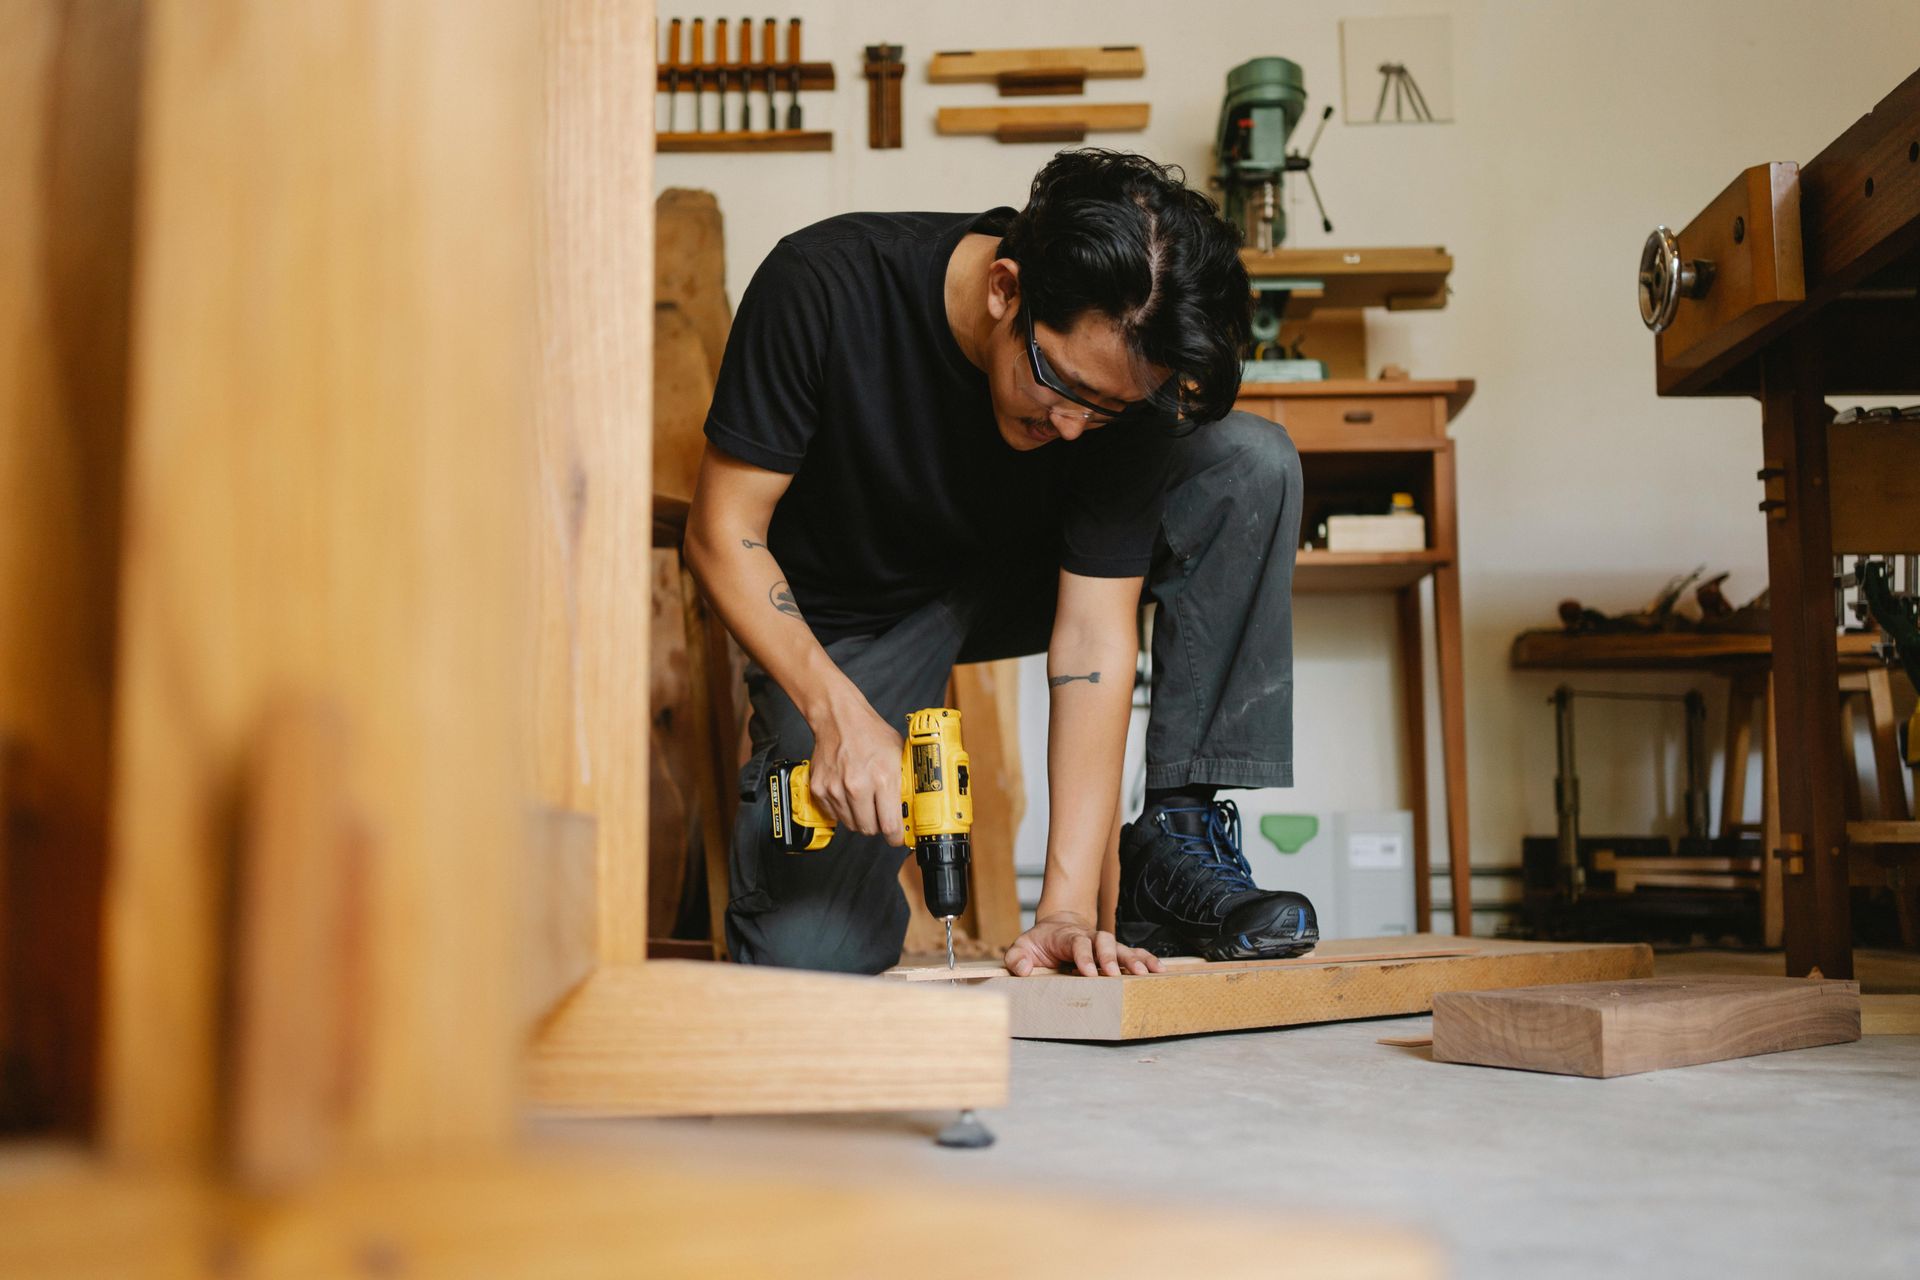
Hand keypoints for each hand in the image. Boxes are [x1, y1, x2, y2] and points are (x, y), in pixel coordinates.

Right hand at [804, 697, 905, 844]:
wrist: (839, 718)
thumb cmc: (870, 733)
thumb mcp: (899, 755)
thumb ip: (906, 782)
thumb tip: (914, 806)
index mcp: (882, 778)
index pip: (890, 825)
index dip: (896, 836)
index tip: (897, 837)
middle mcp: (857, 786)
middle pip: (869, 829)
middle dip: (878, 826)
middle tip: (881, 815)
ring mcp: (835, 789)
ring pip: (851, 825)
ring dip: (860, 818)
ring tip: (865, 800)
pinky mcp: (819, 790)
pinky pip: (835, 815)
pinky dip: (843, 810)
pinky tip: (849, 795)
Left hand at [1004, 912, 1162, 977]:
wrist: (1056, 928)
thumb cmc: (1039, 943)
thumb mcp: (1021, 948)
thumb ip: (1017, 958)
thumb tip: (1025, 970)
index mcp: (1066, 937)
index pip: (1077, 943)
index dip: (1084, 956)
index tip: (1089, 972)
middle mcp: (1089, 938)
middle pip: (1104, 941)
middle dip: (1111, 958)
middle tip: (1116, 975)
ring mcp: (1103, 945)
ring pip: (1121, 947)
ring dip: (1134, 959)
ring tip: (1147, 972)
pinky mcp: (1113, 953)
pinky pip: (1132, 953)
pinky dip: (1146, 959)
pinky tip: (1158, 970)